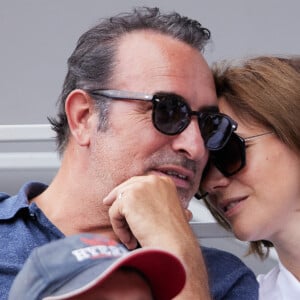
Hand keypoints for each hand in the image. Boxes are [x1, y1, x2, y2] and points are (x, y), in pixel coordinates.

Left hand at [103, 174, 210, 298]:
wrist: (174, 244)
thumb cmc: (174, 235)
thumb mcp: (169, 211)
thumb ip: (156, 202)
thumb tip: (140, 205)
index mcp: (164, 182)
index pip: (140, 183)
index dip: (130, 194)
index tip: (122, 202)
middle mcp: (152, 181)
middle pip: (126, 188)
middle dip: (118, 201)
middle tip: (112, 211)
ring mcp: (140, 188)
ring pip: (118, 202)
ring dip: (121, 222)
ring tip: (130, 238)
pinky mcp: (128, 199)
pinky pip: (114, 213)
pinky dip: (119, 229)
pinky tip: (129, 240)